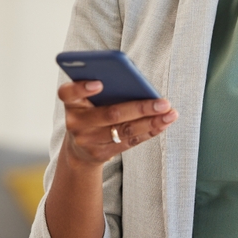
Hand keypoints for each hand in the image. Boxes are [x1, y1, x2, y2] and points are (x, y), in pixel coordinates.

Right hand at [58, 80, 177, 167]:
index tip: (99, 83)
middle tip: (163, 102)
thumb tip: (137, 83)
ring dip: (151, 122)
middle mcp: (75, 123)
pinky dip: (148, 131)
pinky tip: (163, 123)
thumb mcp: (87, 100)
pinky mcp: (100, 154)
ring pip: (124, 130)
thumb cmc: (90, 112)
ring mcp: (88, 141)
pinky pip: (129, 142)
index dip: (81, 88)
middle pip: (110, 114)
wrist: (79, 148)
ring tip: (170, 113)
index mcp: (71, 103)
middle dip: (141, 108)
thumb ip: (104, 89)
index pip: (67, 93)